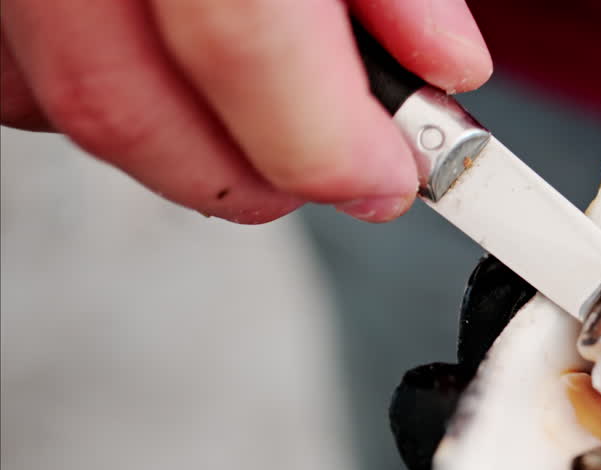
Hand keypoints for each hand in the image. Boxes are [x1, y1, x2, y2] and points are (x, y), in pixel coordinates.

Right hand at [0, 0, 490, 223]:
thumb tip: (447, 70)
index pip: (243, 49)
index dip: (330, 143)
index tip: (393, 177)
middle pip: (125, 108)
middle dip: (253, 176)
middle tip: (341, 168)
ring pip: (64, 106)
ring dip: (180, 142)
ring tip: (259, 104)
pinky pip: (18, 83)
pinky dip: (101, 102)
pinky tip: (165, 74)